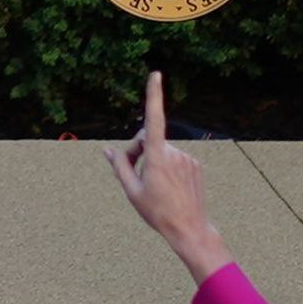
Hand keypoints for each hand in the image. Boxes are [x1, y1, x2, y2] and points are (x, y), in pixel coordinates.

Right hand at [108, 71, 234, 284]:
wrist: (189, 228)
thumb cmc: (157, 212)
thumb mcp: (132, 191)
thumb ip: (120, 167)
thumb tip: (108, 151)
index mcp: (156, 157)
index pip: (153, 120)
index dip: (154, 96)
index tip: (156, 75)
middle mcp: (173, 153)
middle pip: (148, 140)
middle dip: (137, 150)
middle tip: (131, 172)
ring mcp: (186, 158)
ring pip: (162, 150)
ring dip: (153, 160)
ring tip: (153, 185)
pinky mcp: (195, 165)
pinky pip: (175, 159)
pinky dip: (167, 166)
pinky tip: (168, 186)